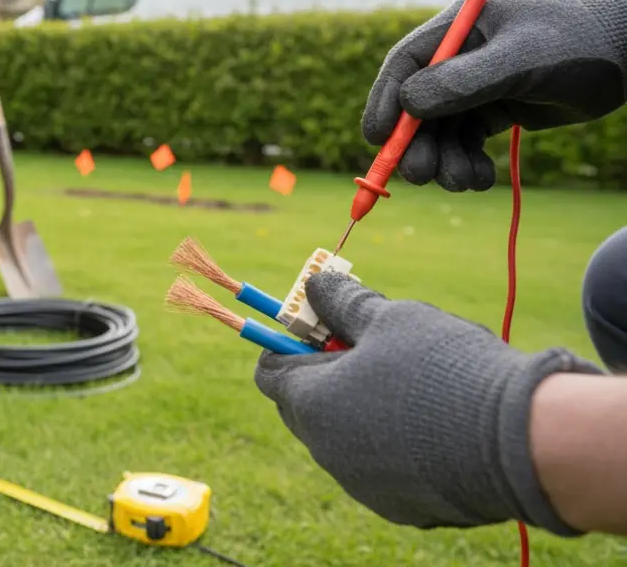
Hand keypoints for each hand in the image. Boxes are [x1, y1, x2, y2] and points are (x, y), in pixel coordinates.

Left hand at [254, 272, 601, 534]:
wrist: (522, 441)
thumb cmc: (445, 369)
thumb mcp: (391, 317)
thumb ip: (344, 302)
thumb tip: (316, 285)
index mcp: (311, 402)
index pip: (270, 370)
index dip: (290, 341)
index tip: (323, 323)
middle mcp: (326, 451)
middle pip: (304, 405)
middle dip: (327, 373)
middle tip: (371, 347)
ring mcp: (362, 484)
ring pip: (345, 437)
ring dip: (361, 409)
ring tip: (412, 383)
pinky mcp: (400, 507)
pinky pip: (382, 468)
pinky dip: (394, 444)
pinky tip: (436, 425)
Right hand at [362, 0, 626, 190]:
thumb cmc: (577, 43)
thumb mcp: (521, 59)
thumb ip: (464, 80)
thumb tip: (408, 104)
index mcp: (457, 30)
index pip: (404, 66)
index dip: (384, 103)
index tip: (376, 140)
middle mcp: (458, 58)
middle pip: (414, 107)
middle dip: (415, 145)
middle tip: (422, 176)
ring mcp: (474, 85)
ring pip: (439, 132)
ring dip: (444, 162)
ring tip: (467, 182)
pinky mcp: (493, 109)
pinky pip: (465, 143)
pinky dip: (467, 164)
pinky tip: (482, 178)